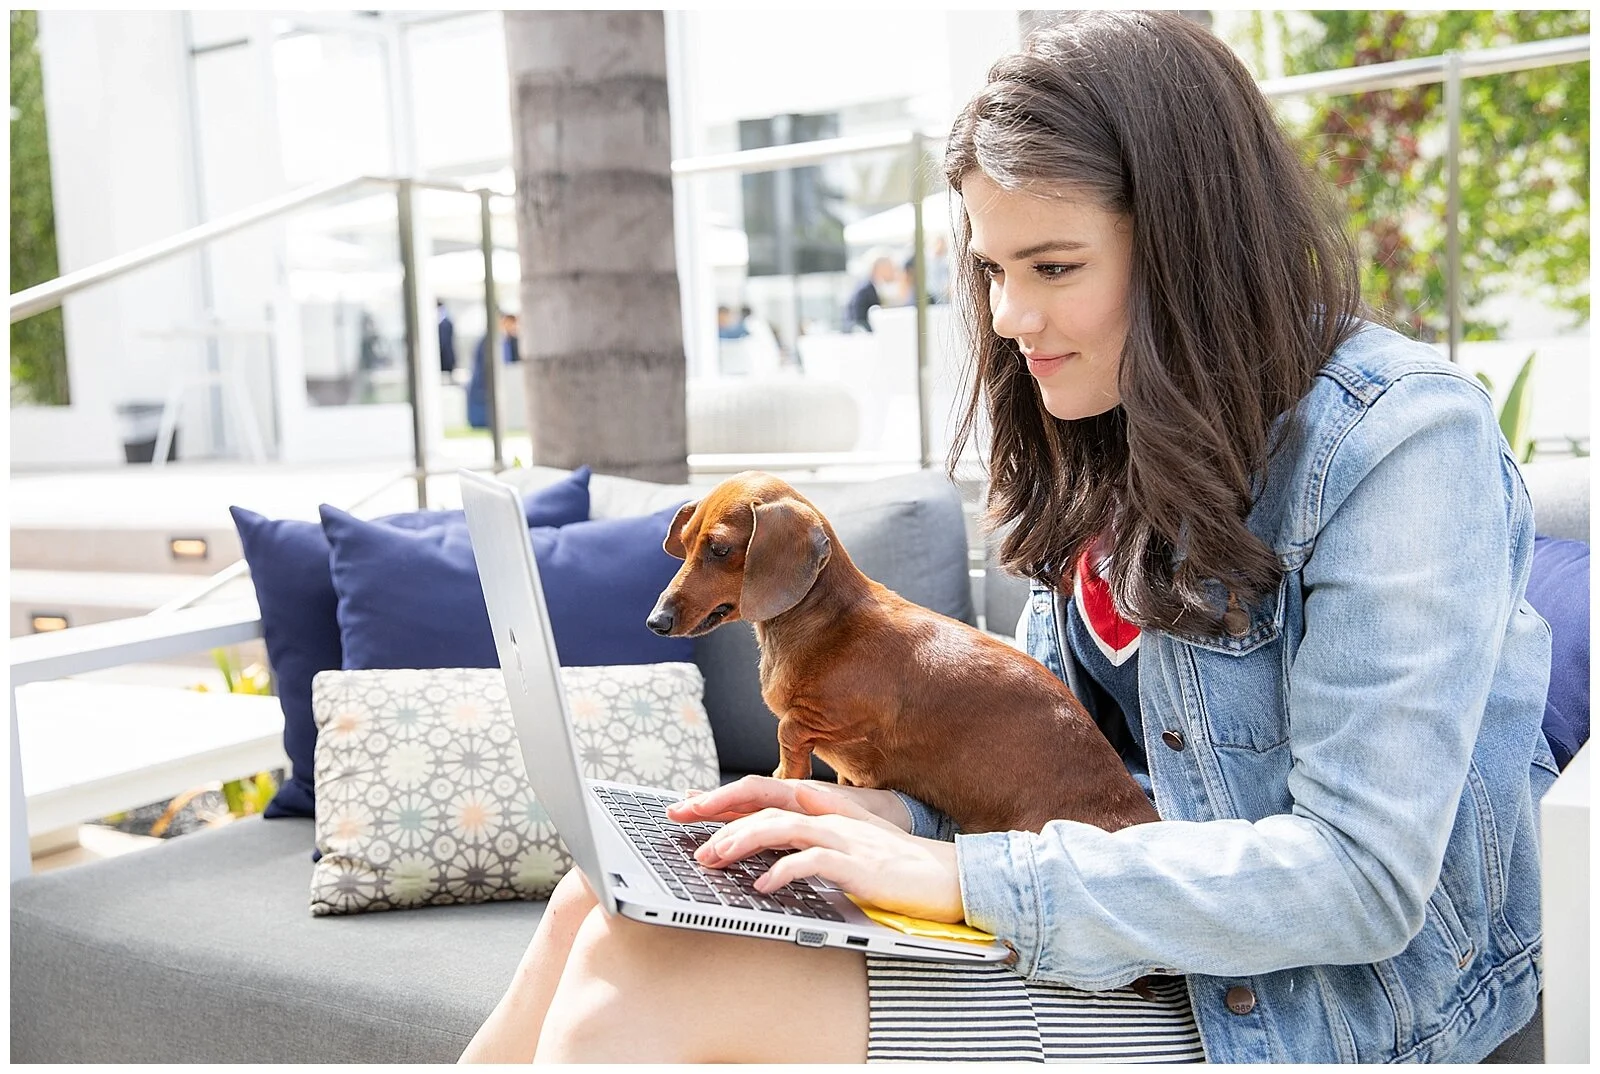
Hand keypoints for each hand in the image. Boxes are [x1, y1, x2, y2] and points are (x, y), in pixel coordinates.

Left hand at [680, 780, 964, 923]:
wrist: (950, 877)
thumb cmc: (901, 865)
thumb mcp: (855, 840)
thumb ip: (822, 826)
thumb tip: (787, 814)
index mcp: (828, 810)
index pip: (767, 795)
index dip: (726, 798)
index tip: (689, 807)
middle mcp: (831, 818)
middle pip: (766, 806)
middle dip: (722, 819)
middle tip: (689, 837)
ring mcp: (845, 839)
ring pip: (782, 828)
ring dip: (742, 841)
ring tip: (713, 858)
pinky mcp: (857, 866)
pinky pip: (812, 863)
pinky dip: (783, 872)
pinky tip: (761, 886)